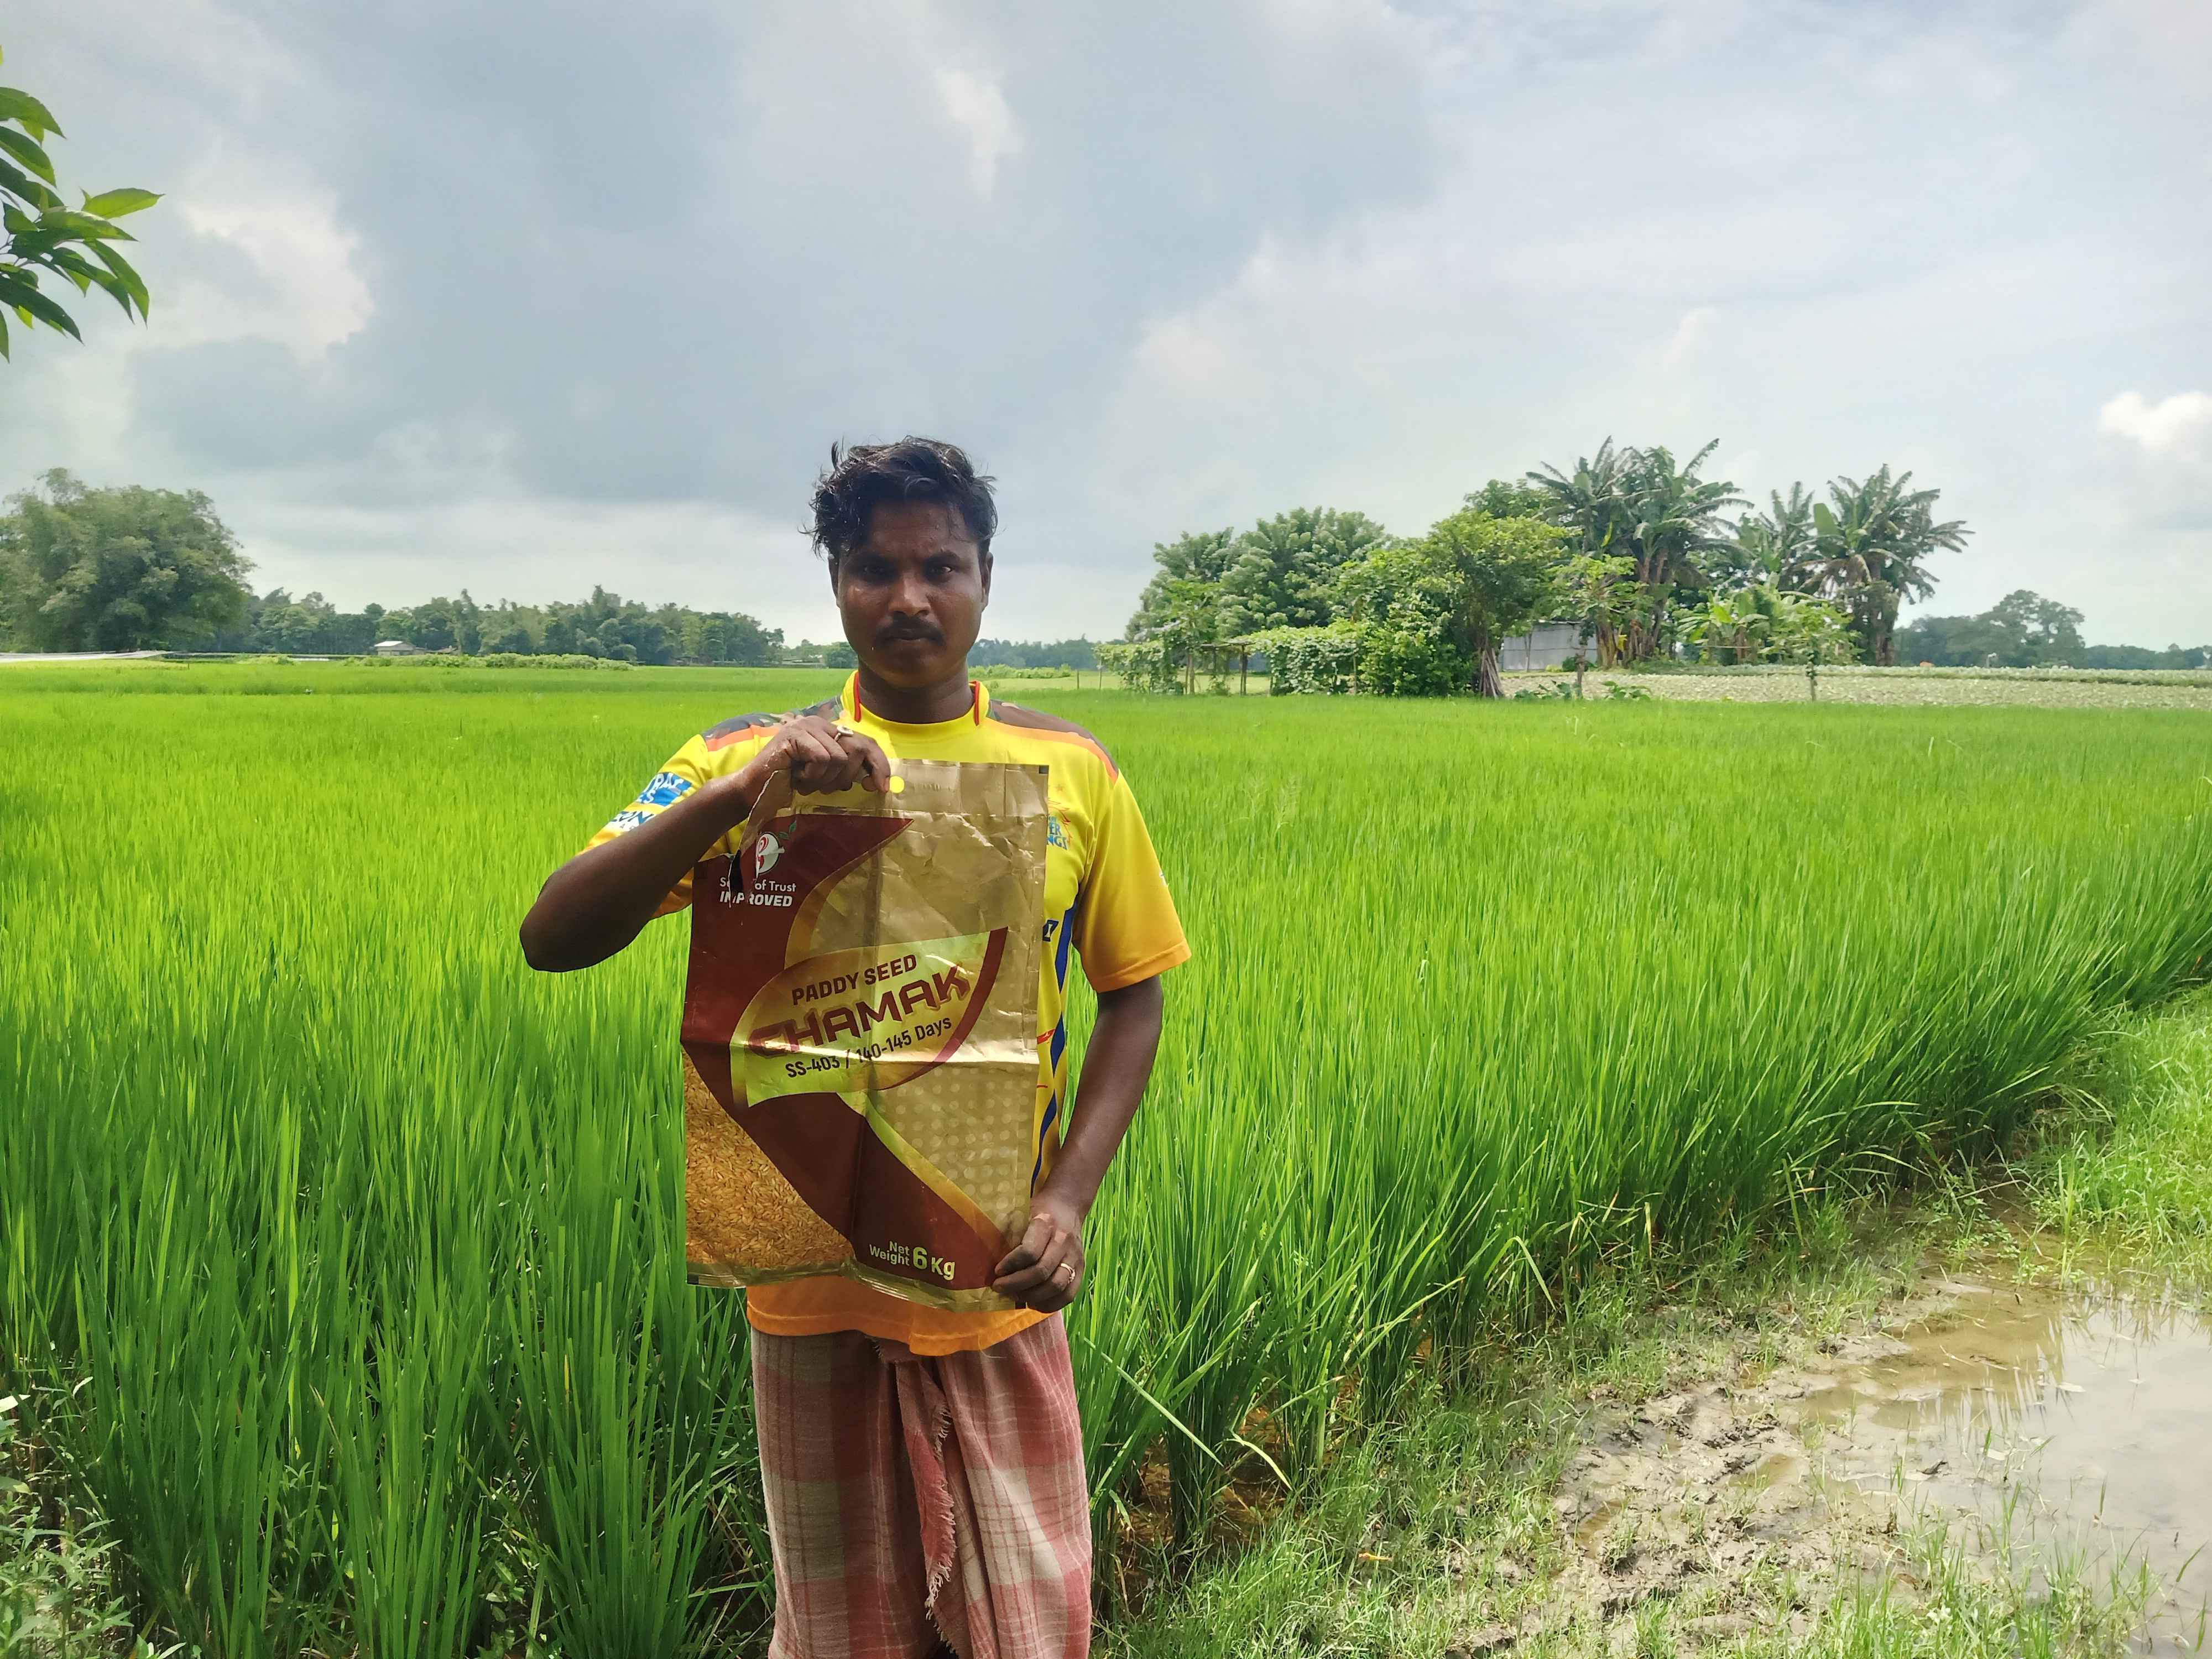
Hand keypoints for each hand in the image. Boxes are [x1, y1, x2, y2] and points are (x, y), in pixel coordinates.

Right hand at [751, 715, 890, 796]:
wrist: (755, 788)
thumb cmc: (789, 782)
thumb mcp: (825, 775)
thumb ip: (846, 769)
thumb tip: (876, 780)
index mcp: (829, 730)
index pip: (866, 742)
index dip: (878, 764)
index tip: (882, 787)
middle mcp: (820, 723)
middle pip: (858, 748)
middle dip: (848, 776)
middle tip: (826, 788)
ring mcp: (807, 726)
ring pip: (839, 758)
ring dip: (824, 780)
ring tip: (805, 781)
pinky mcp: (796, 734)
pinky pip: (822, 759)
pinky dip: (812, 776)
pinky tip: (797, 777)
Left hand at [992, 1191, 1084, 1311]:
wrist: (1066, 1206)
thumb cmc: (1037, 1211)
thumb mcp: (1021, 1214)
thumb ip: (1010, 1236)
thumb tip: (987, 1263)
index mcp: (1046, 1224)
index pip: (1029, 1251)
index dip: (1011, 1265)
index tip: (996, 1271)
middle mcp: (1063, 1241)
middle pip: (1041, 1272)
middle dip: (1016, 1285)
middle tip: (999, 1288)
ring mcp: (1075, 1256)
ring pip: (1056, 1286)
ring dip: (1032, 1296)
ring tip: (1015, 1296)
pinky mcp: (1081, 1269)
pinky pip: (1068, 1295)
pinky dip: (1049, 1304)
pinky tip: (1032, 1302)